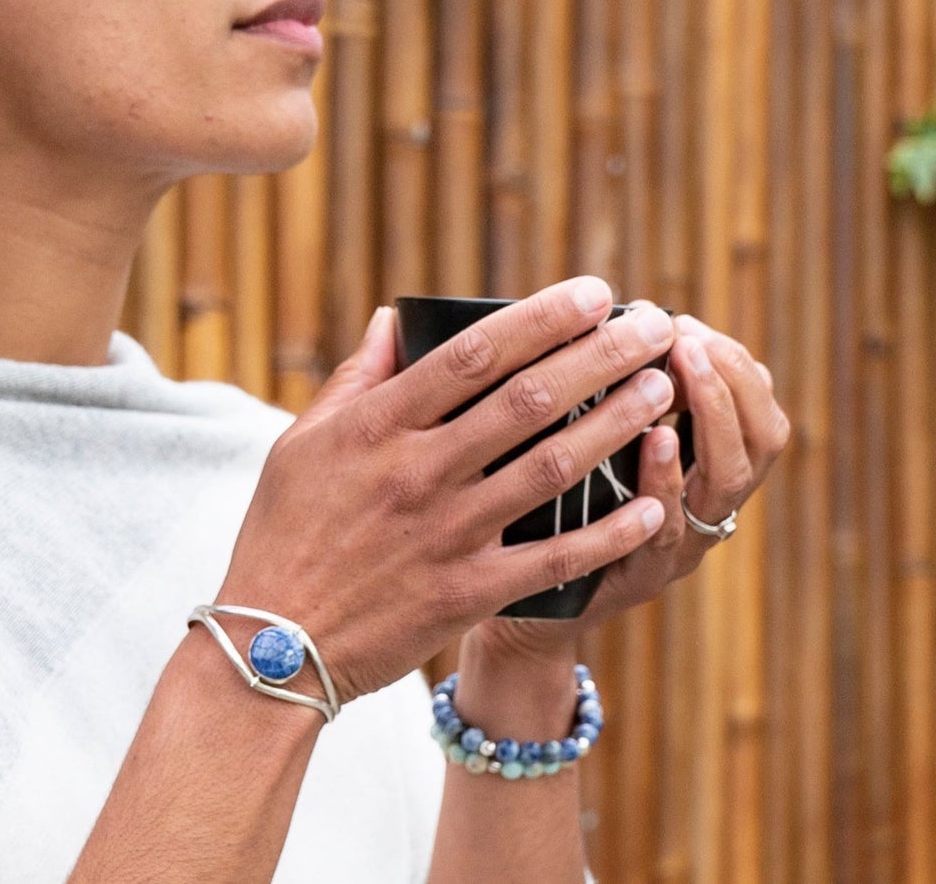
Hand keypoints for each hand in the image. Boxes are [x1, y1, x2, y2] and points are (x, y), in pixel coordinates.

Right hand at [213, 280, 679, 704]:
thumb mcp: (303, 441)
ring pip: (552, 467)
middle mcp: (420, 470)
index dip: (541, 318)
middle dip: (600, 355)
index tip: (593, 292)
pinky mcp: (467, 592)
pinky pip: (553, 558)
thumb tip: (394, 318)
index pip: (474, 353)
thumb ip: (357, 376)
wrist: (273, 643)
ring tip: (661, 390)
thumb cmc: (285, 531)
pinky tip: (651, 504)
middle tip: (654, 326)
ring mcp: (448, 533)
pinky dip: (607, 533)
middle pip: (528, 399)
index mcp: (379, 425)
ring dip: (615, 425)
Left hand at [469, 306, 790, 664]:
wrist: (521, 604)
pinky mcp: (633, 578)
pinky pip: (661, 535)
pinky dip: (662, 484)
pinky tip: (652, 443)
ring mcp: (676, 547)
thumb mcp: (591, 441)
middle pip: (760, 443)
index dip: (733, 365)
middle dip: (729, 382)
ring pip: (723, 486)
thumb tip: (603, 309)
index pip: (757, 410)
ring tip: (678, 377)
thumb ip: (610, 391)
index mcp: (701, 469)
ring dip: (707, 421)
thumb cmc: (558, 505)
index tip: (686, 324)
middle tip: (688, 340)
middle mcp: (704, 508)